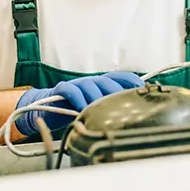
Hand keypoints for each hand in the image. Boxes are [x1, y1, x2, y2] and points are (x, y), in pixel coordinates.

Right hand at [14, 72, 143, 135]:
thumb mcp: (98, 110)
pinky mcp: (62, 89)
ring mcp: (77, 84)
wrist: (47, 110)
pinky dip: (78, 99)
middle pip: (108, 81)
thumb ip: (113, 108)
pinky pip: (71, 90)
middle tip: (121, 106)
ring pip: (90, 85)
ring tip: (100, 111)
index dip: (132, 82)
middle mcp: (92, 81)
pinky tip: (82, 110)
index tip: (142, 90)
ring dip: (96, 98)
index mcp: (104, 84)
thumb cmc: (77, 110)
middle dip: (116, 92)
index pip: (122, 77)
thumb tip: (137, 114)